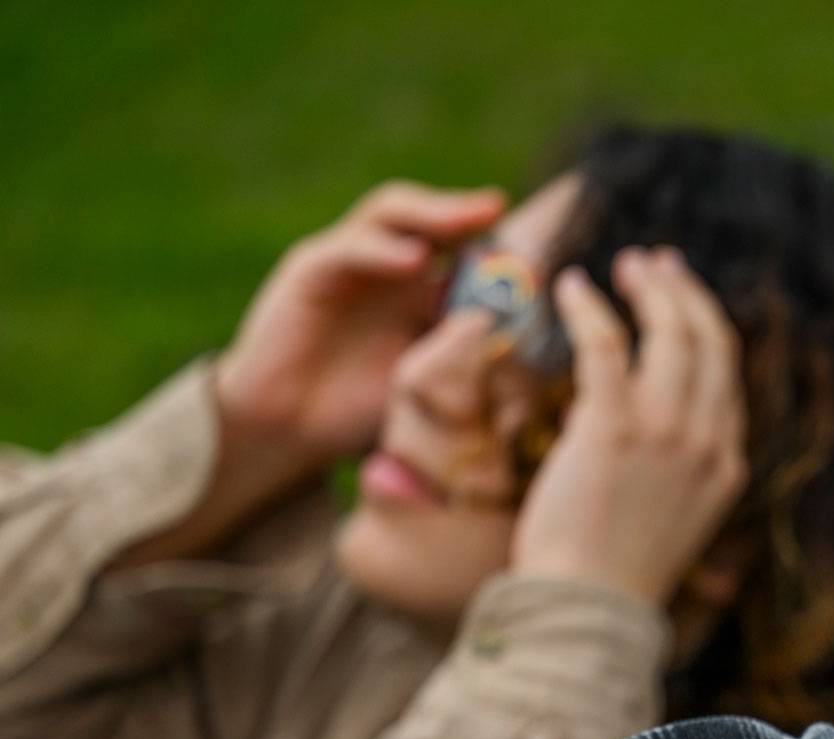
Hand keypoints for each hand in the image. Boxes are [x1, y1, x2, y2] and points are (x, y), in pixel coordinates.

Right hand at [214, 180, 505, 484]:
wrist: (292, 431)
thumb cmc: (364, 412)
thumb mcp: (429, 384)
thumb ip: (465, 357)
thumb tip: (526, 349)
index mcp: (422, 288)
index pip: (465, 249)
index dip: (499, 247)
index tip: (539, 258)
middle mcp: (387, 265)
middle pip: (432, 219)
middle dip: (468, 214)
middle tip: (501, 212)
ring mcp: (348, 261)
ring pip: (392, 215)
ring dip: (433, 213)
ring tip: (470, 218)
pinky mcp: (309, 271)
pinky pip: (348, 249)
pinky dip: (382, 250)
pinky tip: (416, 260)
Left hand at [510, 248, 748, 606]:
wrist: (588, 608)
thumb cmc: (612, 577)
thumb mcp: (670, 525)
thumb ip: (676, 476)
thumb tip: (651, 444)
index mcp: (725, 466)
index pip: (726, 377)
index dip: (705, 328)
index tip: (681, 300)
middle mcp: (706, 441)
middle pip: (709, 341)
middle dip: (685, 293)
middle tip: (655, 264)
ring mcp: (665, 432)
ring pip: (671, 332)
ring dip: (648, 288)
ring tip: (623, 266)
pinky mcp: (613, 426)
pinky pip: (606, 344)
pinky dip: (589, 307)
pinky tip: (570, 288)